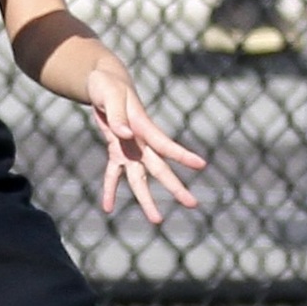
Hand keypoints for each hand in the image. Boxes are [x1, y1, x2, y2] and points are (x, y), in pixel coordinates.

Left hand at [86, 66, 205, 225]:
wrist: (104, 85)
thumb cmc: (108, 87)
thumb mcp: (108, 96)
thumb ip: (117, 117)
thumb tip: (126, 136)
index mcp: (143, 126)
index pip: (165, 144)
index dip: (183, 155)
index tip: (202, 165)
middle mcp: (141, 142)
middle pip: (159, 169)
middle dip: (176, 187)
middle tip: (193, 204)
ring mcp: (130, 149)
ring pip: (139, 180)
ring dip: (146, 200)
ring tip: (157, 220)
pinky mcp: (116, 151)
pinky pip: (113, 175)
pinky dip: (110, 190)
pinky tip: (108, 207)